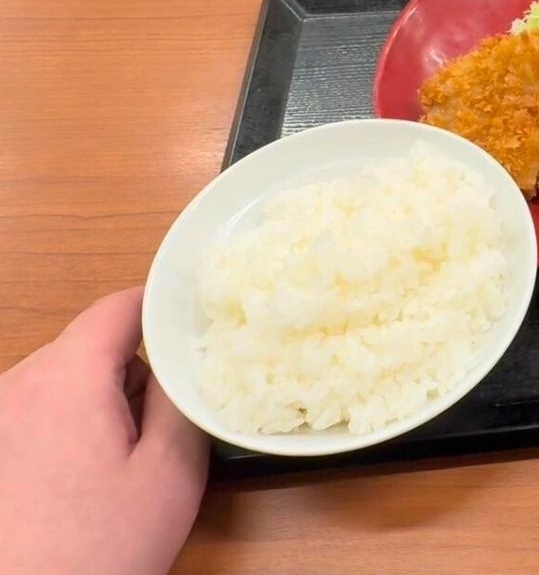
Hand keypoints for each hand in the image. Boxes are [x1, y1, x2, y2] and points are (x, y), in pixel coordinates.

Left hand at [0, 288, 208, 574]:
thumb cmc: (95, 549)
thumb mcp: (170, 472)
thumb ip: (182, 399)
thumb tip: (187, 359)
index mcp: (67, 379)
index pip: (119, 306)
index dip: (166, 307)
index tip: (201, 324)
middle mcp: (18, 385)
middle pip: (92, 346)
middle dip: (134, 374)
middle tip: (162, 429)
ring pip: (67, 380)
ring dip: (101, 404)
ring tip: (119, 466)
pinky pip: (39, 410)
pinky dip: (70, 427)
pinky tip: (83, 480)